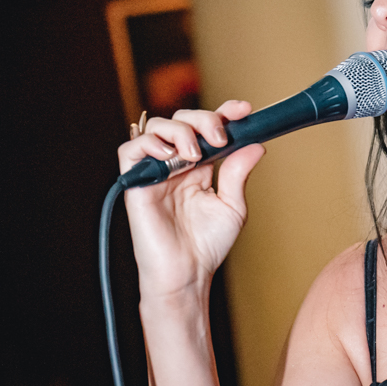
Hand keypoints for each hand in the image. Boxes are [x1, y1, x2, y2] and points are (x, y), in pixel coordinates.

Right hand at [118, 101, 265, 303]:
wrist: (187, 274)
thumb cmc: (206, 246)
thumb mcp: (232, 206)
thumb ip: (239, 173)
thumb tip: (256, 144)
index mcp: (199, 167)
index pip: (206, 128)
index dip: (222, 113)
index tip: (243, 111)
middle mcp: (175, 165)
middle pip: (181, 119)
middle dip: (203, 120)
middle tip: (219, 138)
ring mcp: (155, 172)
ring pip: (156, 127)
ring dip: (179, 132)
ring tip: (194, 155)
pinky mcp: (135, 183)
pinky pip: (130, 150)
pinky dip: (149, 144)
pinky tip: (170, 157)